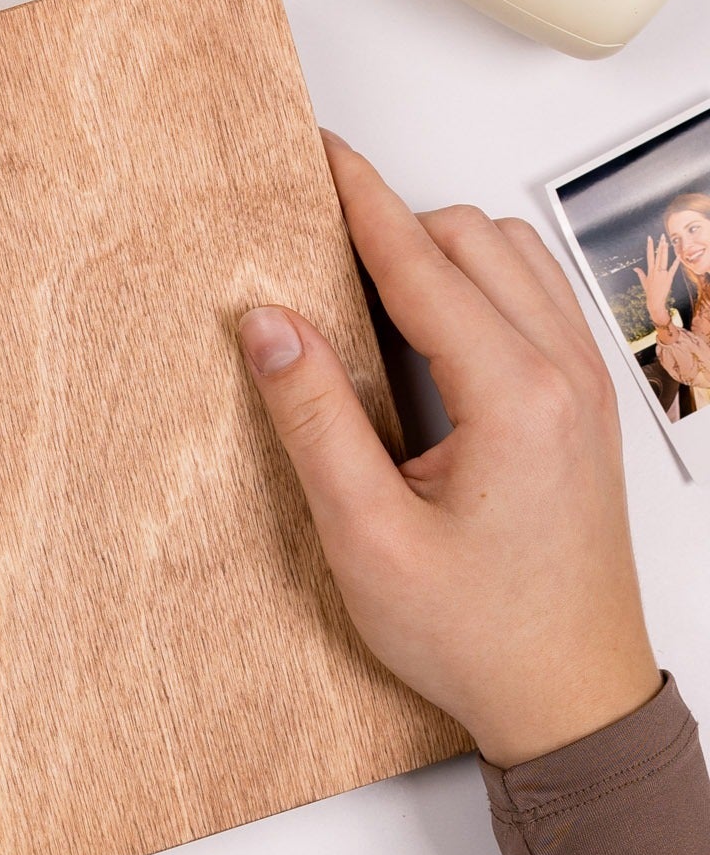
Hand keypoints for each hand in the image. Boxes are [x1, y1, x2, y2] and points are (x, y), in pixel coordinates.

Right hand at [238, 135, 659, 768]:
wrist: (568, 698)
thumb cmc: (478, 633)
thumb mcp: (365, 535)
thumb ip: (314, 419)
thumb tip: (269, 325)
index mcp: (515, 397)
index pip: (422, 262)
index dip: (360, 200)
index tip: (320, 156)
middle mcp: (565, 376)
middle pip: (475, 238)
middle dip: (393, 221)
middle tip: (317, 230)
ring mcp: (585, 389)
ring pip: (512, 260)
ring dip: (439, 251)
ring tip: (363, 281)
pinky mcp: (584, 409)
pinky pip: (534, 301)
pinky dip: (476, 285)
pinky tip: (424, 329)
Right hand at [637, 234, 677, 333]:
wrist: (655, 300)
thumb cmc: (649, 292)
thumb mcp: (644, 282)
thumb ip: (640, 273)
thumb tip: (635, 268)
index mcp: (650, 270)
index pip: (649, 255)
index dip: (649, 246)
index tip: (650, 238)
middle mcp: (656, 270)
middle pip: (658, 255)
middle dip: (659, 245)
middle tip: (661, 236)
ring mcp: (663, 273)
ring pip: (664, 259)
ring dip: (665, 250)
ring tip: (666, 242)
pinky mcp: (669, 277)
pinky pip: (673, 268)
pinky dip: (676, 262)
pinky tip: (678, 256)